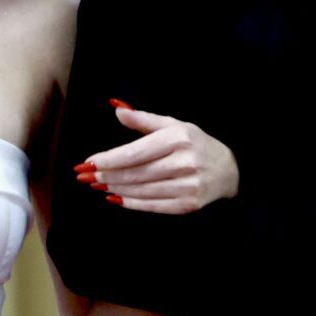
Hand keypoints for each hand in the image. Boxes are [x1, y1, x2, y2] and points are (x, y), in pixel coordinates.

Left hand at [78, 102, 237, 213]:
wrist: (229, 169)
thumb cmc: (196, 144)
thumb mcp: (174, 125)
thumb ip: (144, 119)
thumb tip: (117, 109)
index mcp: (178, 138)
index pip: (135, 152)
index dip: (109, 159)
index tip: (88, 161)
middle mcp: (184, 162)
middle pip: (135, 173)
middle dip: (107, 175)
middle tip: (85, 176)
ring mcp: (187, 185)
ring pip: (141, 190)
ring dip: (115, 188)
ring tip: (97, 185)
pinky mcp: (188, 204)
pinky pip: (153, 206)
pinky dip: (131, 203)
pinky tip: (115, 198)